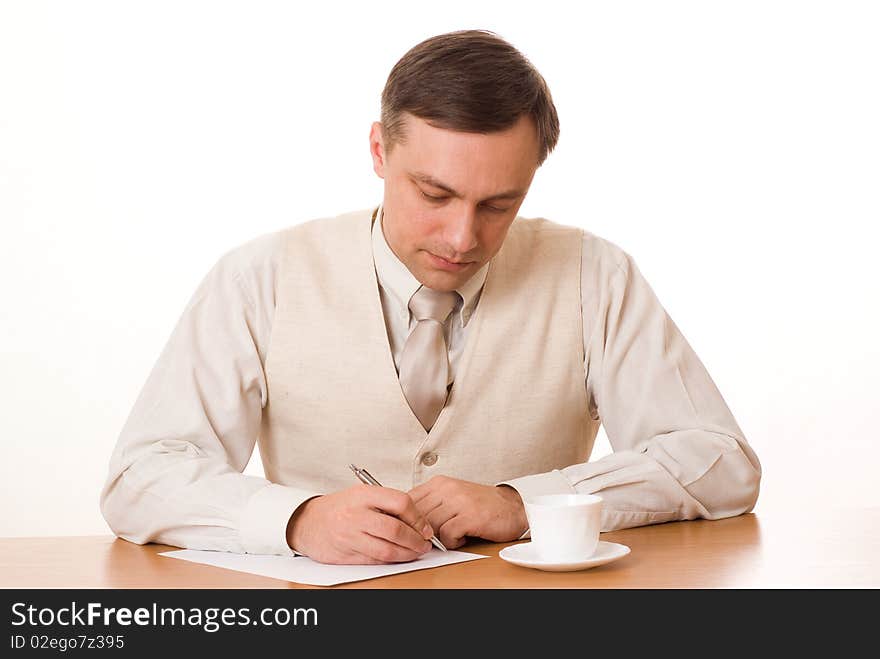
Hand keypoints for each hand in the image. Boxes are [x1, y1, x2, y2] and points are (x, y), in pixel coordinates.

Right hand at [286, 484, 434, 563]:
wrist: (308, 522)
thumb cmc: (340, 508)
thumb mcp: (362, 494)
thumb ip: (387, 503)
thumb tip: (419, 519)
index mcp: (363, 494)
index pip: (400, 502)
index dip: (418, 517)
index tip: (425, 527)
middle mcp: (356, 514)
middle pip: (396, 530)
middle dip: (416, 540)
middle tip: (425, 543)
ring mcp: (350, 536)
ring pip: (387, 550)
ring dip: (407, 554)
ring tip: (416, 552)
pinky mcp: (346, 555)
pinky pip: (375, 561)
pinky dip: (392, 561)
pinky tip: (399, 557)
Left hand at [408, 476, 528, 549]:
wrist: (512, 508)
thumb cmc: (480, 506)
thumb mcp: (451, 497)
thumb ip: (430, 504)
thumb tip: (404, 521)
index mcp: (439, 483)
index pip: (408, 501)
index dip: (408, 520)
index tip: (415, 531)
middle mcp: (447, 489)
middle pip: (417, 516)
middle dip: (422, 532)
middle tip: (435, 539)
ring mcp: (459, 501)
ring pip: (430, 526)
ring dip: (439, 538)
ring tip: (453, 535)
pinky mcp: (470, 516)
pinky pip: (447, 535)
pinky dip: (453, 542)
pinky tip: (463, 537)